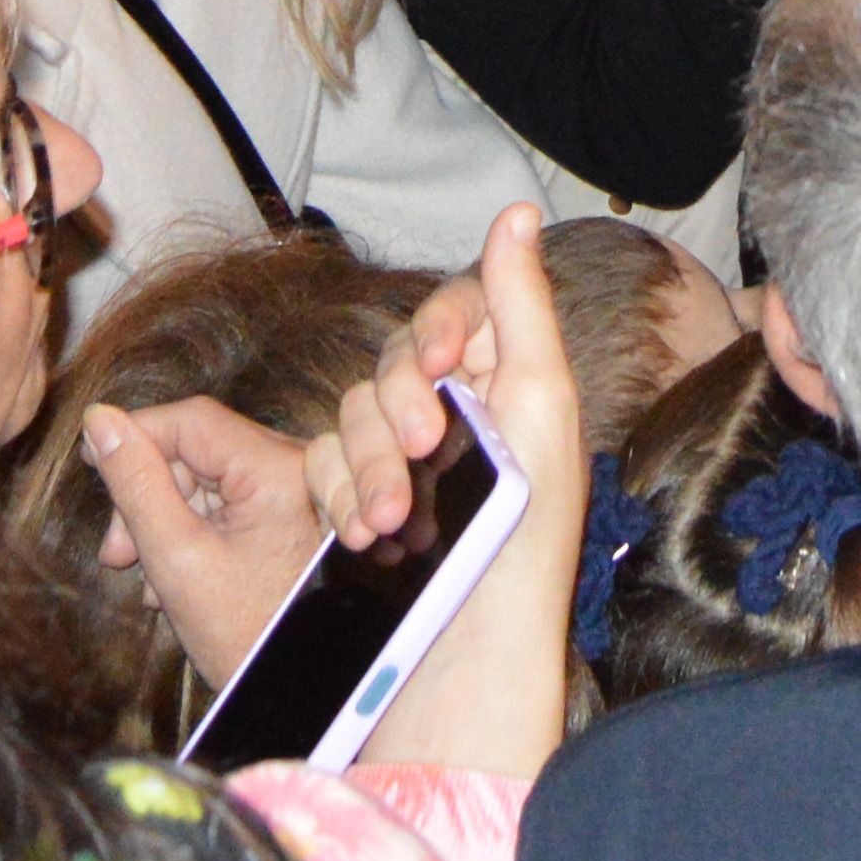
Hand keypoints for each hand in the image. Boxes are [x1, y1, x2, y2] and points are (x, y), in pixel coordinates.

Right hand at [82, 395, 331, 687]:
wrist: (300, 689)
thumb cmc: (244, 632)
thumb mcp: (175, 558)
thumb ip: (135, 486)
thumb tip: (99, 422)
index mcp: (276, 468)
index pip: (190, 420)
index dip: (133, 434)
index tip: (90, 461)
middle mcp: (294, 467)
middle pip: (195, 450)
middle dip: (147, 495)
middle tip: (117, 554)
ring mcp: (293, 493)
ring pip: (204, 480)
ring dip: (164, 520)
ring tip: (145, 576)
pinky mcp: (285, 517)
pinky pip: (225, 504)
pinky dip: (191, 532)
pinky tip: (173, 579)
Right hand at [316, 205, 592, 785]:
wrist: (477, 650)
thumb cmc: (528, 532)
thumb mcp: (541, 404)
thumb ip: (519, 303)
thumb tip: (518, 210)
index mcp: (506, 382)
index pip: (454, 312)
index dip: (444, 326)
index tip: (449, 361)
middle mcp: (454, 413)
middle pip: (393, 361)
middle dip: (401, 405)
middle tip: (425, 448)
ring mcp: (401, 462)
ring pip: (349, 416)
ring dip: (367, 466)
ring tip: (393, 522)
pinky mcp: (356, 505)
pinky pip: (320, 471)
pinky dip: (338, 499)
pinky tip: (368, 539)